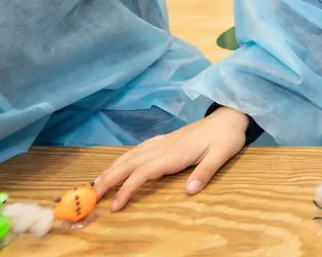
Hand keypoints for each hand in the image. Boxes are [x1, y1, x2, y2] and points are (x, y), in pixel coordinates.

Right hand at [93, 107, 249, 210]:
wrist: (230, 116)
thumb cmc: (227, 137)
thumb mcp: (222, 155)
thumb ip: (205, 172)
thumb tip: (189, 191)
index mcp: (175, 153)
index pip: (144, 172)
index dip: (128, 188)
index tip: (116, 205)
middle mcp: (164, 146)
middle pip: (130, 163)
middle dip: (110, 178)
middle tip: (91, 195)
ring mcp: (164, 141)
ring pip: (132, 154)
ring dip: (113, 168)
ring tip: (97, 183)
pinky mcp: (167, 139)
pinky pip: (140, 148)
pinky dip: (125, 157)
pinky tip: (120, 163)